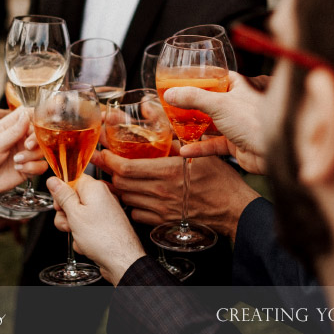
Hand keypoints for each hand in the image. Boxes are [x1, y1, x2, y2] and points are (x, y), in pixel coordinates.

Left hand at [0, 108, 46, 202]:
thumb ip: (13, 131)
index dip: (38, 116)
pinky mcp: (28, 168)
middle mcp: (20, 138)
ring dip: (32, 155)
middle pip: (41, 132)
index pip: (29, 114)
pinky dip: (33, 167)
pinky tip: (19, 169)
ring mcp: (25, 153)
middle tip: (26, 146)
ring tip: (16, 160)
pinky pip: (41, 166)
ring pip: (43, 149)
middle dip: (36, 139)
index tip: (40, 123)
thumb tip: (26, 115)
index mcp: (10, 126)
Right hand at [47, 174, 144, 284]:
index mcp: (94, 188)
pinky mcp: (104, 226)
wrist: (122, 260)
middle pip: (72, 199)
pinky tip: (87, 244)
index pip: (72, 179)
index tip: (59, 204)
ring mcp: (104, 212)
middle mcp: (101, 197)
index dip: (62, 192)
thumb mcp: (74, 214)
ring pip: (77, 216)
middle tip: (69, 222)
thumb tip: (53, 180)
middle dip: (65, 214)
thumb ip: (62, 195)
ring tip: (79, 235)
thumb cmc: (102, 238)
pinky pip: (86, 228)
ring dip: (73, 228)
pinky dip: (83, 236)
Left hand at [92, 149, 258, 240]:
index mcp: (167, 172)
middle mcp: (160, 192)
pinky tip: (133, 195)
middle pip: (120, 184)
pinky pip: (136, 214)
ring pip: (125, 199)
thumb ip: (171, 134)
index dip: (108, 159)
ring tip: (114, 177)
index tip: (101, 152)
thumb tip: (149, 111)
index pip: (126, 168)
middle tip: (102, 161)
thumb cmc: (219, 179)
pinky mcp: (163, 222)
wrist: (232, 209)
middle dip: (108, 171)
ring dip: (118, 188)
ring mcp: (160, 209)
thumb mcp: (198, 150)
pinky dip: (130, 204)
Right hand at [164, 72, 270, 173]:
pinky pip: (214, 144)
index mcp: (240, 87)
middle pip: (210, 102)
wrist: (274, 152)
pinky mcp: (236, 144)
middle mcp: (239, 104)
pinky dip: (200, 147)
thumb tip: (170, 94)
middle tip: (173, 107)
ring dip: (193, 128)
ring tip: (174, 130)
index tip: (181, 82)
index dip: (199, 80)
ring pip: (211, 124)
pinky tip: (185, 150)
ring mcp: (237, 124)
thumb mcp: (219, 104)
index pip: (216, 79)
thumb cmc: (255, 121)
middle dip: (192, 107)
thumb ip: (193, 98)